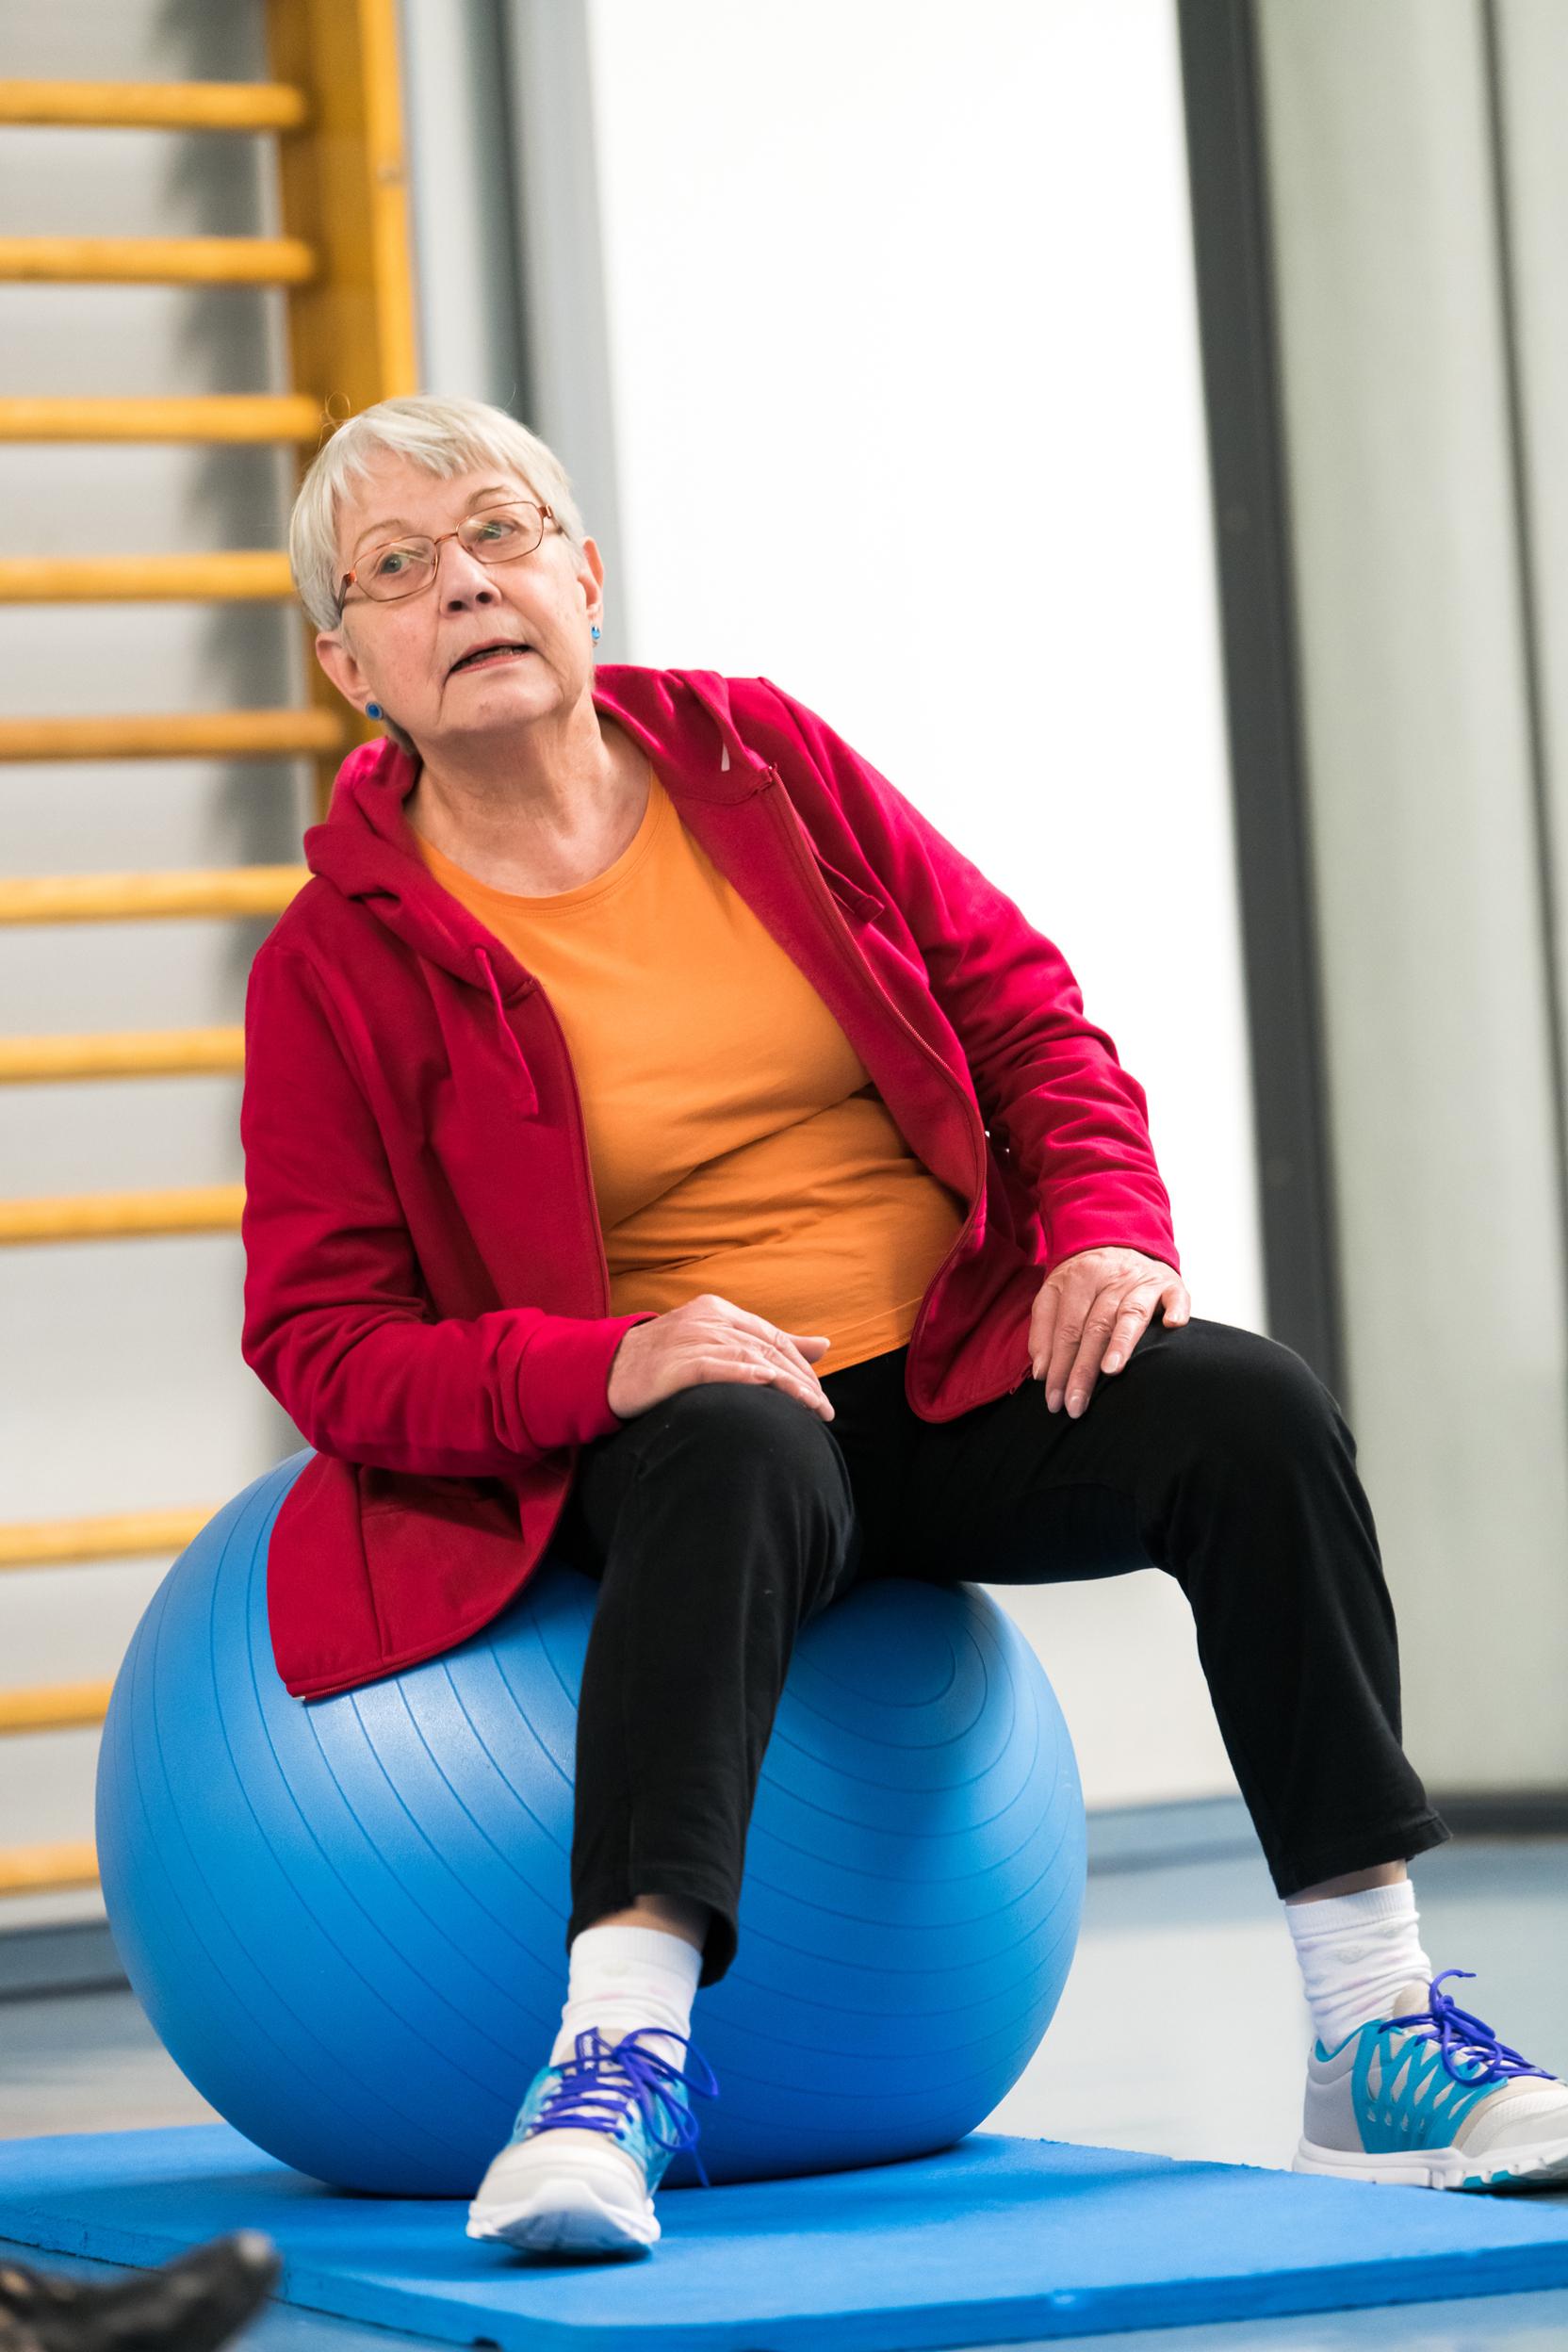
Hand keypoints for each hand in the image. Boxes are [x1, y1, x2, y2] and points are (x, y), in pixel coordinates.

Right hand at [606, 1293, 835, 1422]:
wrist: (605, 1370)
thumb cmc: (664, 1361)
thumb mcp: (716, 1343)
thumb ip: (767, 1343)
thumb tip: (825, 1345)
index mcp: (718, 1310)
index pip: (773, 1337)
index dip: (801, 1365)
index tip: (820, 1397)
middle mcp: (708, 1319)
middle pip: (767, 1348)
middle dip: (801, 1380)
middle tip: (823, 1411)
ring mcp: (691, 1338)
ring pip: (751, 1357)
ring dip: (786, 1384)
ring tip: (809, 1409)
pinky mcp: (676, 1362)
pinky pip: (717, 1366)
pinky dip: (746, 1375)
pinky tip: (769, 1386)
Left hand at [1028, 1247, 1189, 1417]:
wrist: (1121, 1243)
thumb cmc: (1086, 1280)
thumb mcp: (1055, 1293)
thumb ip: (1043, 1329)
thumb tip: (1042, 1371)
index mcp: (1078, 1279)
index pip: (1066, 1329)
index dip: (1058, 1366)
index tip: (1053, 1399)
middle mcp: (1110, 1278)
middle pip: (1094, 1327)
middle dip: (1083, 1370)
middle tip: (1076, 1405)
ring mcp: (1142, 1281)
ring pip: (1130, 1314)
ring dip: (1121, 1342)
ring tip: (1111, 1371)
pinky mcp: (1170, 1284)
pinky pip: (1176, 1296)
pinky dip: (1176, 1310)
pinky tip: (1173, 1325)